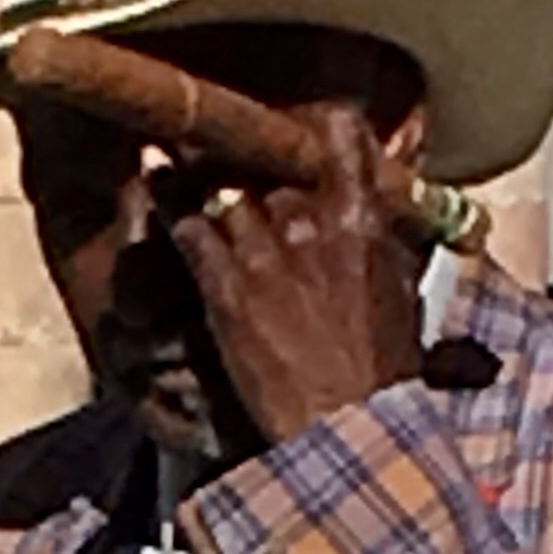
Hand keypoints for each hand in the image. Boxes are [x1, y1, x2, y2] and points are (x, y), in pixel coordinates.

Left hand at [170, 106, 424, 451]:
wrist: (350, 429)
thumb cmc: (383, 374)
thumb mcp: (403, 293)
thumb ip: (388, 240)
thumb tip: (389, 211)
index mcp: (360, 219)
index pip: (340, 133)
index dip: (317, 124)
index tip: (301, 126)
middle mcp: (309, 222)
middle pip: (269, 155)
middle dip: (249, 147)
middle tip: (227, 140)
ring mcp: (263, 253)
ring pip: (220, 183)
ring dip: (198, 164)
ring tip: (173, 140)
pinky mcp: (226, 288)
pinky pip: (186, 225)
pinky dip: (165, 196)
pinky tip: (149, 173)